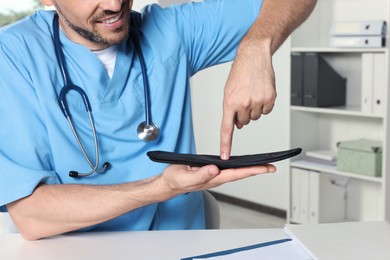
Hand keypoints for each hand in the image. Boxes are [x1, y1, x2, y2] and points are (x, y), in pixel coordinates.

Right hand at [158, 163, 275, 196]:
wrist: (169, 183)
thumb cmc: (176, 180)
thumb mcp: (185, 177)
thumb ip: (200, 175)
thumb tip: (215, 169)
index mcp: (213, 178)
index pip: (237, 174)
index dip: (253, 170)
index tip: (266, 168)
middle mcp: (216, 177)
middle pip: (241, 173)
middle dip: (257, 170)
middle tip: (271, 166)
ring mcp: (214, 175)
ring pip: (236, 171)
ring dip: (250, 168)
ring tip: (262, 164)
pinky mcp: (210, 171)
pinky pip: (228, 168)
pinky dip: (239, 166)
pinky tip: (243, 164)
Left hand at [220, 42, 276, 159]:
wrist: (253, 57)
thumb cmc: (239, 73)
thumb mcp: (229, 92)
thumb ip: (231, 110)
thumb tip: (238, 125)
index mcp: (230, 102)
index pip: (226, 128)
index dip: (226, 144)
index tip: (225, 155)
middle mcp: (243, 103)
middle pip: (244, 122)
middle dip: (243, 114)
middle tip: (243, 98)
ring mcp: (257, 101)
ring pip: (255, 117)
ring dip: (254, 109)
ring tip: (252, 93)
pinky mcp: (270, 98)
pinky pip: (266, 111)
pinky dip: (264, 105)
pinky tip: (260, 93)